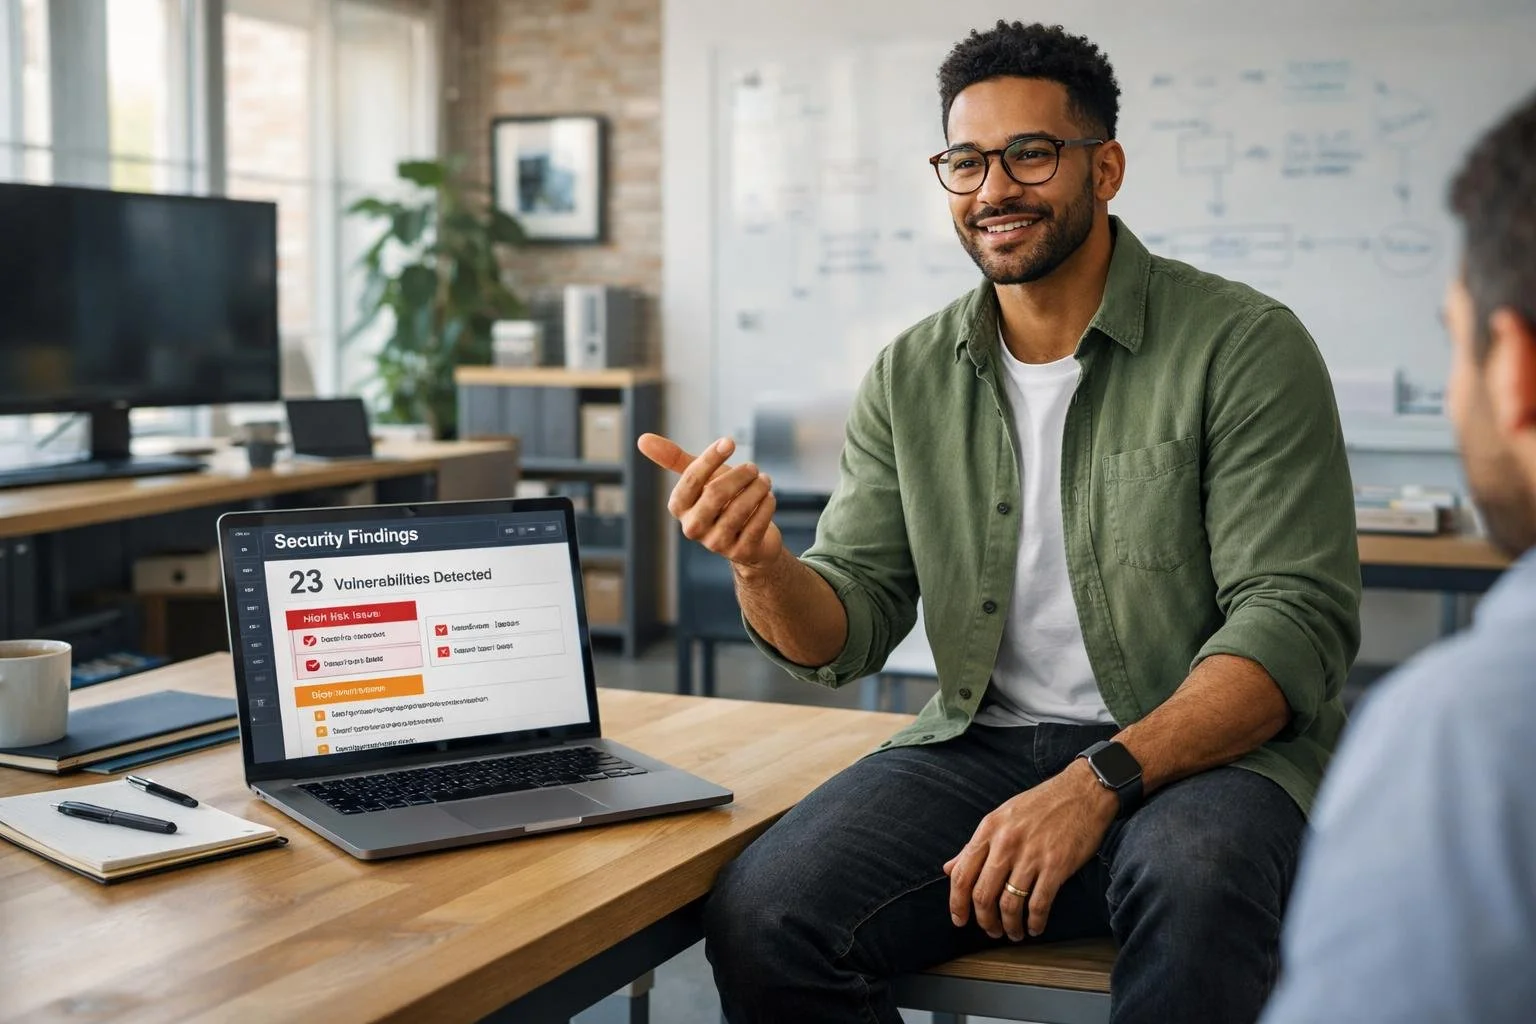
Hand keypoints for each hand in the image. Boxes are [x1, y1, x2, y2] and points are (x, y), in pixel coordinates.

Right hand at [637, 433, 782, 571]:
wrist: (749, 538)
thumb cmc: (722, 502)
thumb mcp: (700, 479)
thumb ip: (674, 459)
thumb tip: (641, 439)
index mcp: (679, 508)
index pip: (691, 479)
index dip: (710, 458)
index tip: (729, 442)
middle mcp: (693, 528)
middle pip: (715, 494)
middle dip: (739, 475)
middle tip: (753, 467)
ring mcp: (716, 543)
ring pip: (739, 509)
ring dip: (757, 489)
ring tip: (764, 480)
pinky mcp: (741, 552)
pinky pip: (757, 524)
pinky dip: (766, 506)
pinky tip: (769, 497)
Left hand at [943, 759, 1118, 940]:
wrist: (1083, 791)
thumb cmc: (1041, 804)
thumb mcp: (1001, 816)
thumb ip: (976, 845)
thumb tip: (948, 868)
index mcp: (988, 829)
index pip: (962, 874)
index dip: (957, 903)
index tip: (959, 919)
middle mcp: (1006, 843)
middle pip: (983, 895)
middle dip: (984, 921)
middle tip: (990, 931)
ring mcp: (1031, 855)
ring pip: (1009, 905)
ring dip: (1009, 926)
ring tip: (1014, 933)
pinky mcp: (1057, 865)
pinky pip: (1039, 904)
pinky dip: (1035, 922)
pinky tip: (1035, 927)